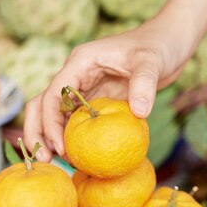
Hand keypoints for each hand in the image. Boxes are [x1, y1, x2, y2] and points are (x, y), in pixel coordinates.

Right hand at [23, 20, 190, 162]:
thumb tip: (140, 112)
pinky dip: (72, 137)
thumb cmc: (158, 46)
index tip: (62, 148)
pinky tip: (78, 158)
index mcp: (80, 62)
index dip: (51, 122)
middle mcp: (75, 75)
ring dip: (50, 137)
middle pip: (42, 104)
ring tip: (55, 163)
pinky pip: (76, 120)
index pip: (53, 94)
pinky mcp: (95, 100)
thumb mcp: (152, 62)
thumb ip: (144, 84)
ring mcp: (83, 88)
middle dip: (38, 132)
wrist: (168, 43)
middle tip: (45, 160)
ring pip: (54, 114)